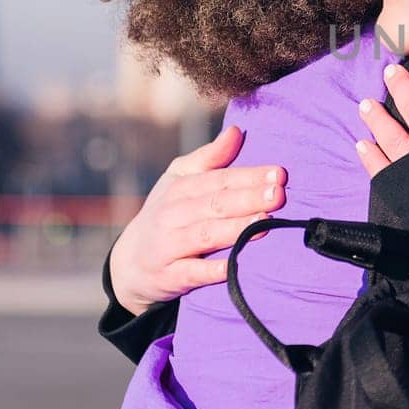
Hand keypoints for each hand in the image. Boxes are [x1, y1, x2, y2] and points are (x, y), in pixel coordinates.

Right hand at [107, 125, 285, 314]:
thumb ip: (209, 158)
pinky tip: (234, 265)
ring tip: (266, 222)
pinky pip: (192, 272)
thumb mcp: (179, 180)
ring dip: (236, 229)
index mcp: (179, 189)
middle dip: (248, 198)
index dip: (248, 177)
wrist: (129, 263)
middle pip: (215, 205)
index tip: (278, 174)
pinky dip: (213, 269)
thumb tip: (236, 131)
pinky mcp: (168, 276)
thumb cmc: (166, 214)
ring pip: (206, 235)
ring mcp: (168, 246)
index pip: (218, 180)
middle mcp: (172, 215)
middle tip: (279, 195)